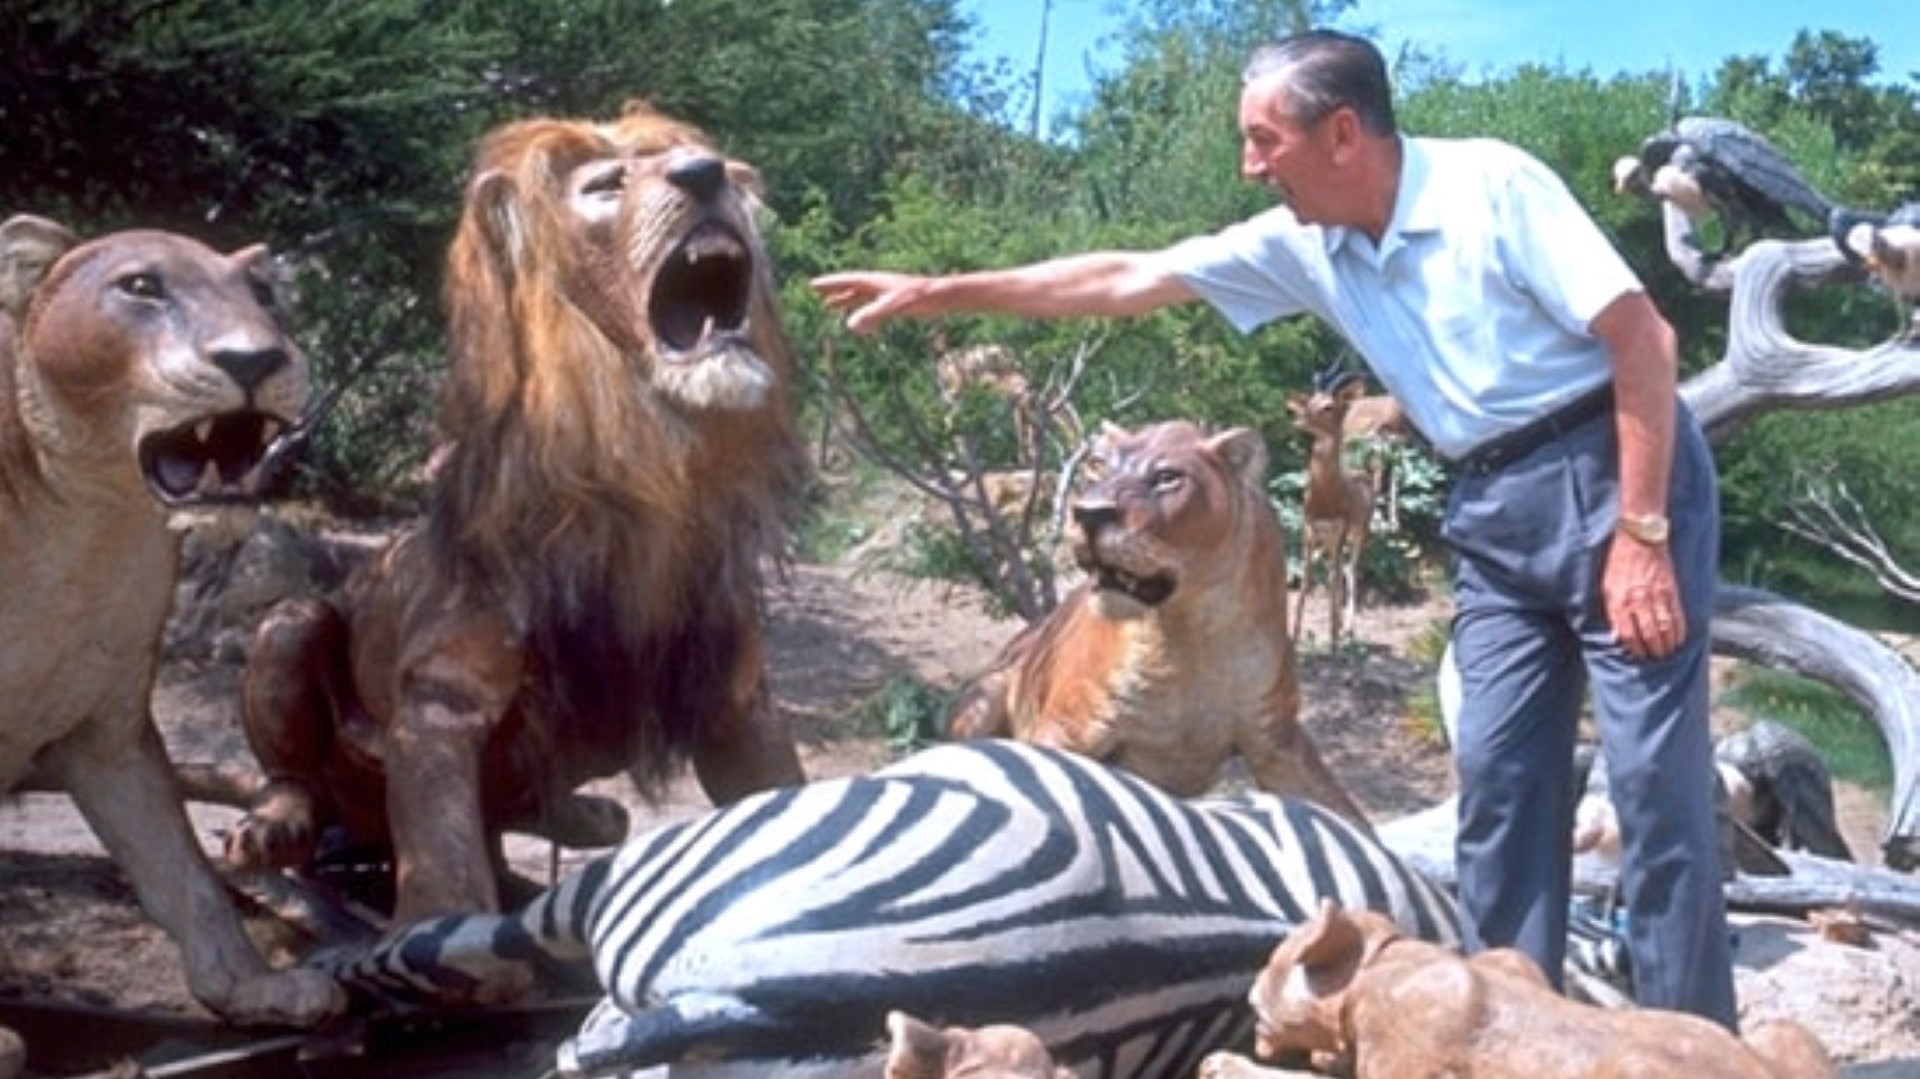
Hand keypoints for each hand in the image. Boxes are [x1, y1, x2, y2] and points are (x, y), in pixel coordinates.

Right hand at [810, 271, 932, 334]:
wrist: (942, 296)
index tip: (813, 285)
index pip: (847, 281)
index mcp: (875, 281)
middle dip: (833, 290)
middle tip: (816, 293)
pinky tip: (860, 321)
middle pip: (851, 285)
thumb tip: (850, 326)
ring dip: (845, 300)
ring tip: (829, 306)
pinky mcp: (896, 302)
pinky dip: (862, 310)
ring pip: (860, 295)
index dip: (830, 284)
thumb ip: (873, 315)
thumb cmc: (919, 298)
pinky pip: (872, 305)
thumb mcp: (894, 307)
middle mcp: (879, 284)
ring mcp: (887, 293)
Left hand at [1602, 534, 1684, 660]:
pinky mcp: (1671, 591)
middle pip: (1648, 636)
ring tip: (1667, 654)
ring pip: (1664, 629)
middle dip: (1652, 651)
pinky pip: (1677, 616)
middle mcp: (1637, 602)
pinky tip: (1679, 640)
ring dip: (1667, 645)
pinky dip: (1679, 631)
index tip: (1638, 656)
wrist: (1639, 538)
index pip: (1627, 635)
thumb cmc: (1619, 563)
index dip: (1634, 649)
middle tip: (1655, 659)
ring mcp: (1656, 597)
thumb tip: (1616, 635)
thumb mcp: (1607, 587)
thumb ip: (1611, 611)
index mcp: (1619, 601)